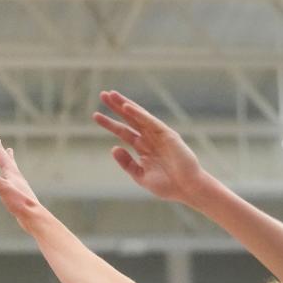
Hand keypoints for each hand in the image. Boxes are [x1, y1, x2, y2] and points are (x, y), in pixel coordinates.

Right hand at [0, 134, 41, 229]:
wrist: (34, 216)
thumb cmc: (19, 203)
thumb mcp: (2, 188)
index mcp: (11, 173)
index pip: (0, 155)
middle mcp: (16, 176)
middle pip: (8, 159)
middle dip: (1, 149)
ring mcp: (19, 185)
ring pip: (13, 168)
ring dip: (9, 159)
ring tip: (9, 153)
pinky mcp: (20, 194)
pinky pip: (14, 180)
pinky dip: (11, 175)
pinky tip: (11, 179)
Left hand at [93, 90, 207, 203]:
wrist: (187, 188)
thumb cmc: (167, 186)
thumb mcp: (141, 176)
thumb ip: (127, 163)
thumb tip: (113, 148)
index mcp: (143, 149)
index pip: (123, 132)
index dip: (110, 123)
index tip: (96, 115)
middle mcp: (149, 138)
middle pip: (129, 119)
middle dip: (115, 107)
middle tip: (102, 95)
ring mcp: (158, 135)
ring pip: (138, 116)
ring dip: (125, 104)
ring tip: (110, 94)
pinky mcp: (167, 134)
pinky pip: (149, 121)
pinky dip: (138, 114)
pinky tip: (126, 107)